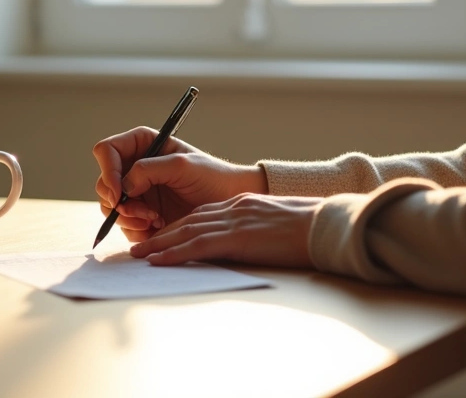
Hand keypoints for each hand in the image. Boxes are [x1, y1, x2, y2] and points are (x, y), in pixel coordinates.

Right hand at [93, 127, 267, 241]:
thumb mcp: (181, 165)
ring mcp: (136, 192)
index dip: (108, 171)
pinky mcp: (141, 215)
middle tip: (143, 213)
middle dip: (119, 202)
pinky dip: (136, 231)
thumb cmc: (211, 176)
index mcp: (141, 145)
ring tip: (156, 220)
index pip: (106, 151)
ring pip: (110, 207)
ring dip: (129, 218)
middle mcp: (133, 168)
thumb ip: (148, 169)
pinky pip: (123, 226)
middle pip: (103, 183)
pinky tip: (159, 227)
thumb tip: (122, 186)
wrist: (229, 203)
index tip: (120, 193)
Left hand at [128, 193, 318, 267]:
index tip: (160, 236)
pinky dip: (174, 253)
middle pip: (187, 221)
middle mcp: (233, 208)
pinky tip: (157, 261)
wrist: (328, 224)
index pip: (201, 215)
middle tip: (138, 247)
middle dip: (161, 234)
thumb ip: (255, 229)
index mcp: (241, 204)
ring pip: (186, 232)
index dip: (177, 226)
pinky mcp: (238, 237)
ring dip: (158, 244)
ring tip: (138, 256)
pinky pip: (198, 246)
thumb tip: (247, 243)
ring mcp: (234, 221)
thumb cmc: (311, 228)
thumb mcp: (276, 223)